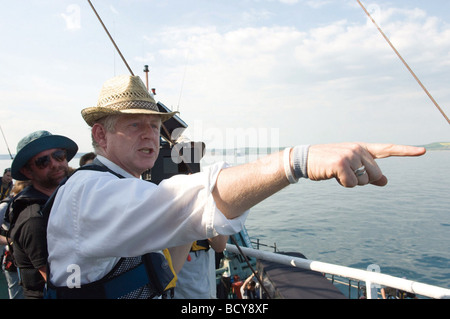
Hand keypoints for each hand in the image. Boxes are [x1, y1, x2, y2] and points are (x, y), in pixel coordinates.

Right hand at [307, 143, 425, 186]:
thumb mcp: (350, 167)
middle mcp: (358, 149)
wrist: (304, 160)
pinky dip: (342, 184)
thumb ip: (368, 173)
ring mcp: (350, 155)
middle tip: (345, 174)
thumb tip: (385, 181)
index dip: (406, 151)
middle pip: (375, 175)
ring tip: (336, 173)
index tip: (422, 151)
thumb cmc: (327, 164)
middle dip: (363, 180)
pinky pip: (351, 184)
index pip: (387, 149)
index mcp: (362, 148)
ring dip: (351, 182)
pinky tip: (332, 175)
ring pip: (364, 181)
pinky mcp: (341, 163)